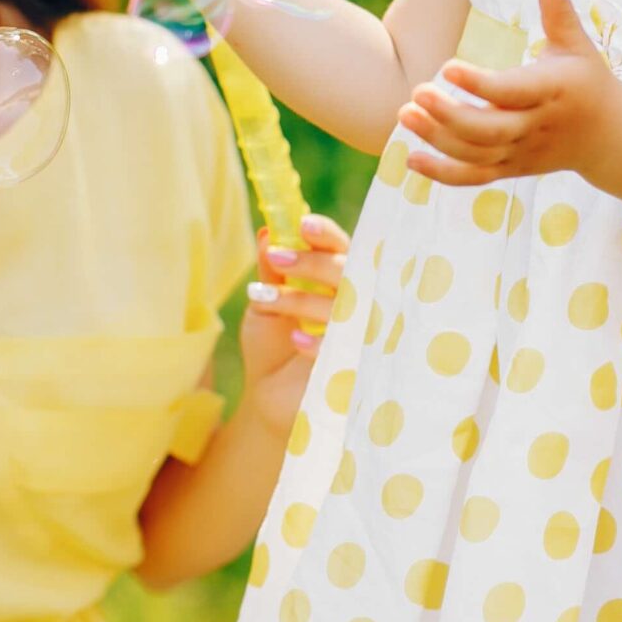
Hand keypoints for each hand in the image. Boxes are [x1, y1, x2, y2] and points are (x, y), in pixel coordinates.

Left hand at [238, 213, 348, 437]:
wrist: (268, 398)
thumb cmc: (272, 346)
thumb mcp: (265, 304)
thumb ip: (270, 270)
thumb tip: (267, 231)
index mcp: (336, 280)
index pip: (341, 249)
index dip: (326, 235)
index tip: (302, 224)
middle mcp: (354, 302)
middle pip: (348, 270)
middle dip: (312, 261)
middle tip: (276, 256)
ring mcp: (357, 333)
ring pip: (344, 304)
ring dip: (301, 299)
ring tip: (263, 298)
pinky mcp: (355, 365)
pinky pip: (345, 346)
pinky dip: (317, 341)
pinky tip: (294, 340)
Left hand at [401, 0, 621, 186]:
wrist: (609, 137)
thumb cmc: (588, 81)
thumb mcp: (578, 45)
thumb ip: (559, 12)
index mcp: (552, 92)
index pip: (511, 92)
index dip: (479, 84)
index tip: (446, 66)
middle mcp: (536, 127)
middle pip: (488, 131)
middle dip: (449, 115)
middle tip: (416, 92)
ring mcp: (522, 152)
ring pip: (476, 155)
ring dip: (437, 139)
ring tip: (405, 114)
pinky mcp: (511, 169)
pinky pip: (474, 178)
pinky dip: (442, 173)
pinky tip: (411, 158)